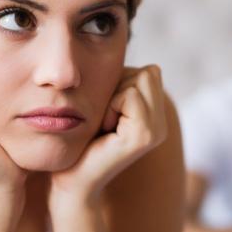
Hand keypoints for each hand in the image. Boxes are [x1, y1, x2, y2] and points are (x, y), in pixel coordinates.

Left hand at [49, 65, 167, 205]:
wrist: (70, 180)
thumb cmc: (79, 141)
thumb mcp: (103, 105)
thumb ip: (119, 83)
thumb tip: (121, 51)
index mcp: (155, 117)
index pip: (149, 71)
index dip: (122, 82)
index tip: (106, 112)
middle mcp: (161, 125)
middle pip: (149, 72)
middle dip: (120, 86)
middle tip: (105, 118)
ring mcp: (156, 132)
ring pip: (140, 79)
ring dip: (113, 96)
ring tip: (104, 125)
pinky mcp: (144, 136)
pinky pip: (130, 95)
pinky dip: (110, 106)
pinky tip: (104, 130)